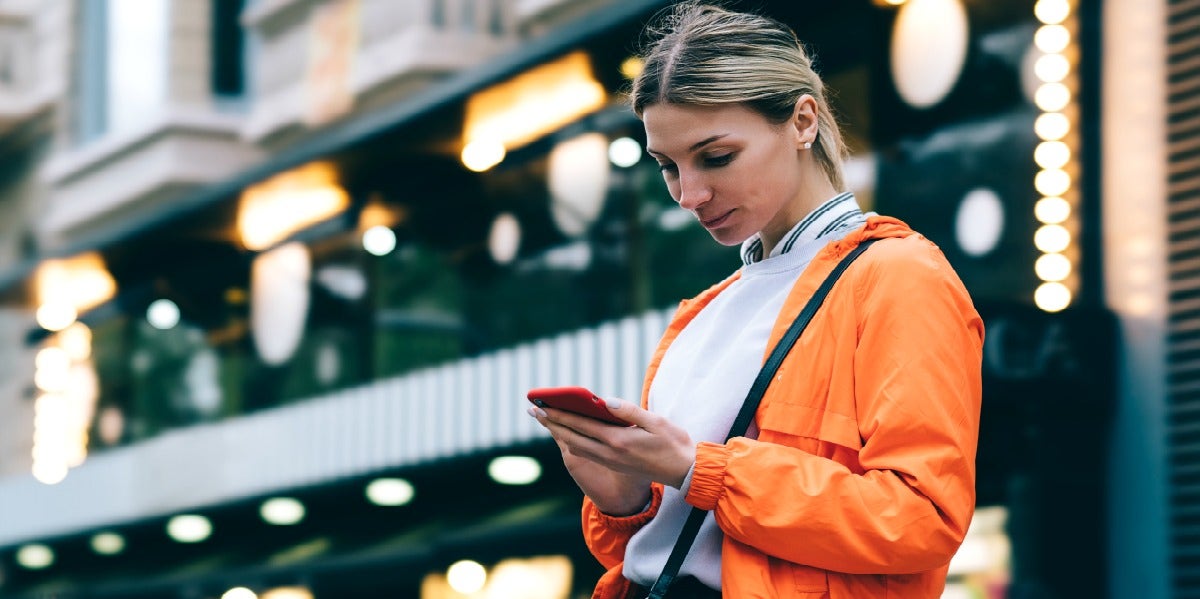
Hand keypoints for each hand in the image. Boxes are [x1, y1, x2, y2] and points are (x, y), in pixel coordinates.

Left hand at [530, 398, 695, 514]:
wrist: (684, 472)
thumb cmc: (673, 443)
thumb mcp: (655, 422)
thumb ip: (629, 411)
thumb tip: (606, 401)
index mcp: (618, 441)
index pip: (581, 425)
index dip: (559, 415)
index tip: (542, 405)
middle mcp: (609, 454)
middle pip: (572, 437)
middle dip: (552, 423)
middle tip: (533, 411)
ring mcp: (611, 462)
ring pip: (576, 447)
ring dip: (559, 433)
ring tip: (546, 420)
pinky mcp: (614, 465)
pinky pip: (586, 452)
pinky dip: (572, 441)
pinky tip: (568, 433)